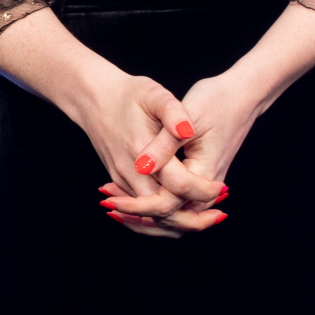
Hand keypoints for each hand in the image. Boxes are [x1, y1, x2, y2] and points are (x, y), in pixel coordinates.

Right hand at [72, 70, 224, 237]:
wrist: (92, 98)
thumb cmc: (126, 94)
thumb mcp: (153, 94)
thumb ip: (173, 112)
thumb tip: (187, 130)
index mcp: (140, 151)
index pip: (176, 186)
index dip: (202, 190)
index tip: (222, 186)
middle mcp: (129, 172)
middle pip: (163, 211)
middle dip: (193, 218)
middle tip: (219, 215)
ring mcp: (122, 179)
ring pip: (151, 216)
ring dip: (179, 221)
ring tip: (207, 218)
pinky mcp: (119, 181)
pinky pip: (141, 210)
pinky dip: (163, 216)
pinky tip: (184, 211)